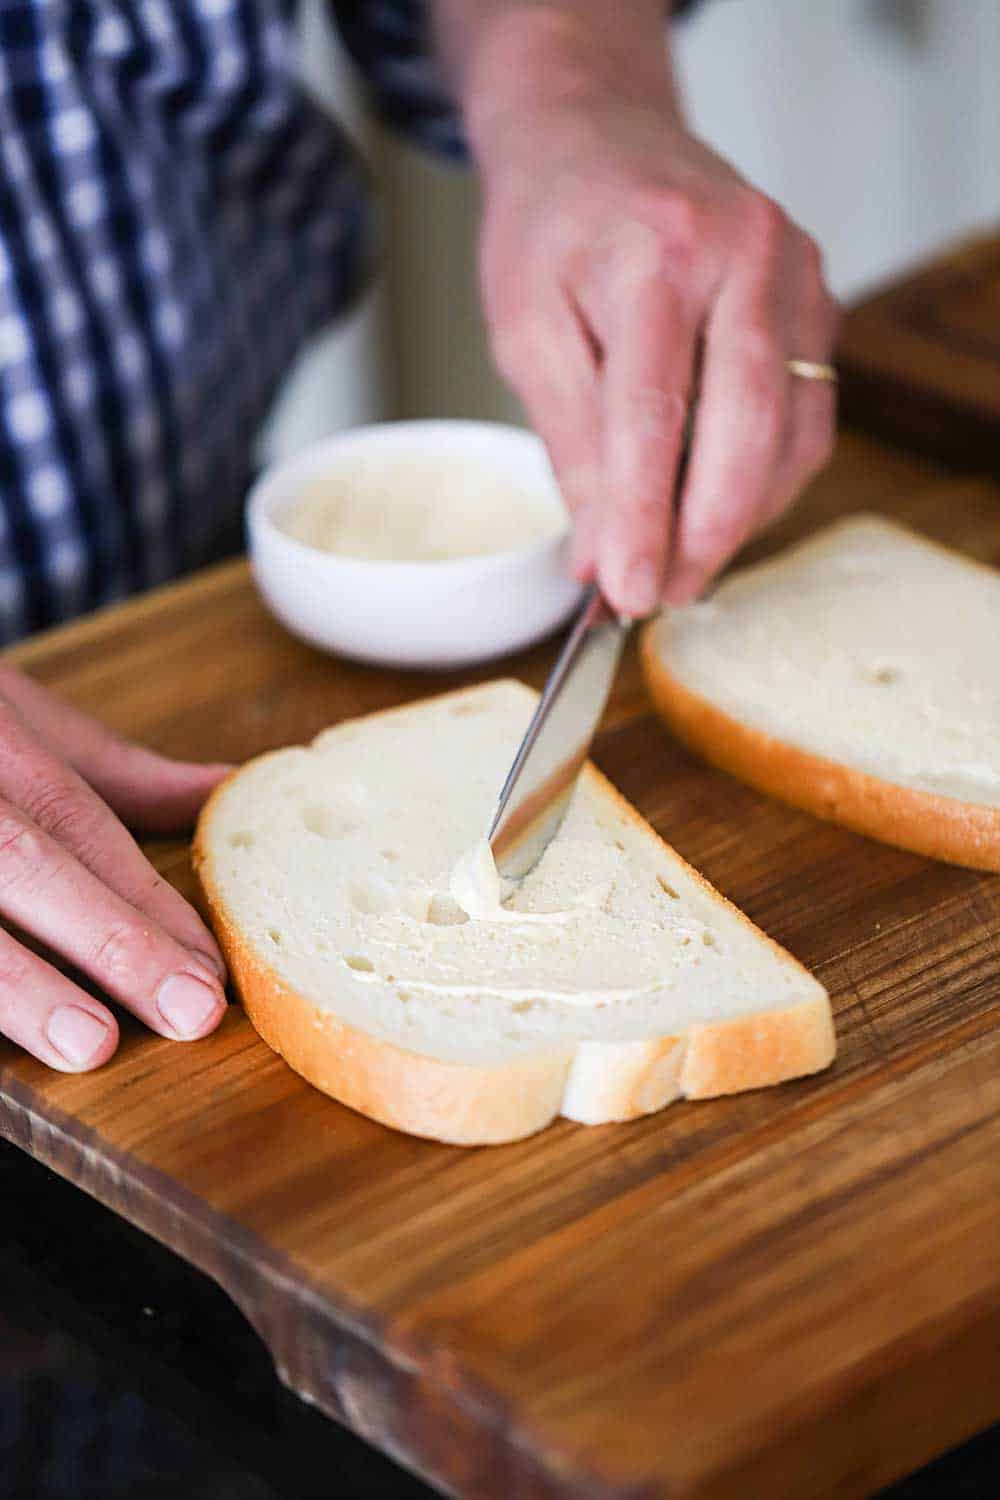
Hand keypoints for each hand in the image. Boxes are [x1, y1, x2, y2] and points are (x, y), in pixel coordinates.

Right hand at [0, 665, 229, 1071]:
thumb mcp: (21, 720)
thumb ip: (116, 773)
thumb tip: (221, 786)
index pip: (76, 821)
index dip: (146, 899)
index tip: (211, 970)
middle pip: (23, 860)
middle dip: (108, 939)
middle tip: (187, 1010)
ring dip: (21, 986)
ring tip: (89, 1043)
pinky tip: (7, 1064)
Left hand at [464, 10, 838, 614]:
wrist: (601, 138)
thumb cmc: (553, 228)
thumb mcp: (527, 330)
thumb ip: (569, 444)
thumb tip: (597, 555)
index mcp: (653, 249)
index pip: (652, 411)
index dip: (640, 516)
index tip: (626, 591)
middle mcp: (743, 251)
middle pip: (746, 425)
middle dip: (704, 532)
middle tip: (663, 596)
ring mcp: (795, 271)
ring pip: (792, 431)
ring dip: (741, 518)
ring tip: (682, 566)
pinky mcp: (818, 299)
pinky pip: (809, 413)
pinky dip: (768, 479)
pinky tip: (720, 510)